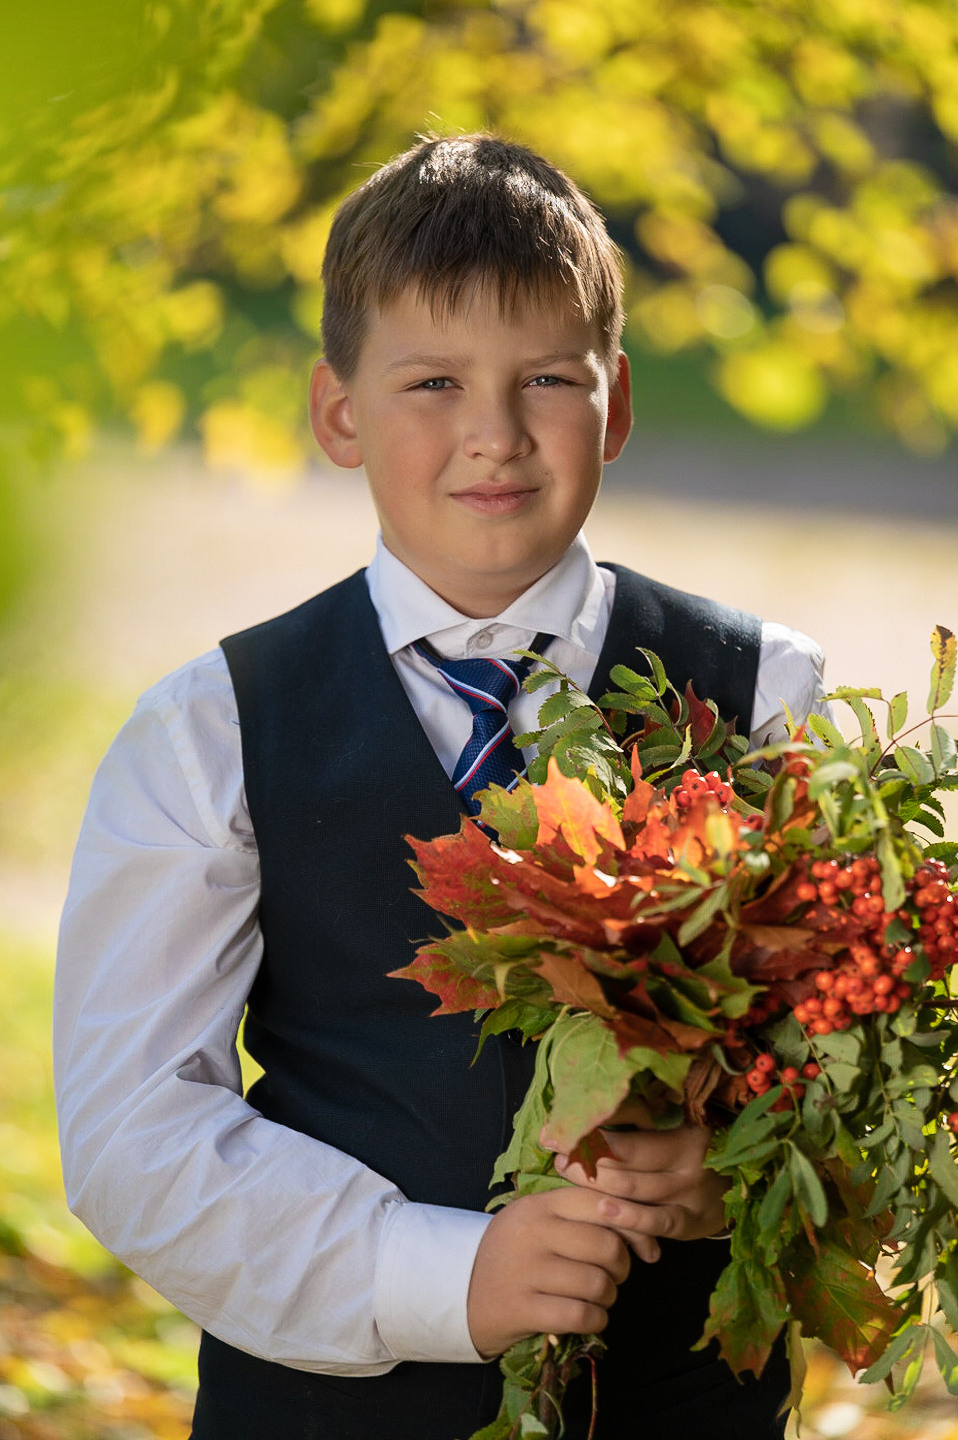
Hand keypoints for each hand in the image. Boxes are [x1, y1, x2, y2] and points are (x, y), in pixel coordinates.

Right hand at [466, 1186, 638, 1357]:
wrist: (460, 1290)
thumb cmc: (513, 1252)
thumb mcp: (538, 1220)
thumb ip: (581, 1216)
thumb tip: (644, 1233)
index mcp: (539, 1205)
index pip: (600, 1203)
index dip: (632, 1226)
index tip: (643, 1246)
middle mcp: (533, 1233)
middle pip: (606, 1246)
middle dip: (622, 1267)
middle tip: (613, 1275)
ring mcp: (526, 1271)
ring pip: (597, 1283)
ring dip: (609, 1297)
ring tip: (598, 1296)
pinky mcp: (523, 1309)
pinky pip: (581, 1315)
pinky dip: (596, 1320)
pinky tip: (589, 1316)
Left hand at [543, 1101, 729, 1260]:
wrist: (733, 1186)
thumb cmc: (689, 1148)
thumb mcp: (673, 1124)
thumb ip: (635, 1115)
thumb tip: (581, 1104)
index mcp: (684, 1122)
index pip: (630, 1118)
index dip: (592, 1123)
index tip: (558, 1125)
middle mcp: (690, 1155)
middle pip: (627, 1155)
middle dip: (585, 1154)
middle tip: (556, 1151)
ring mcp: (692, 1190)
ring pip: (633, 1188)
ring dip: (593, 1182)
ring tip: (564, 1172)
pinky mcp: (691, 1221)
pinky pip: (655, 1222)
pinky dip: (627, 1218)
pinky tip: (602, 1211)